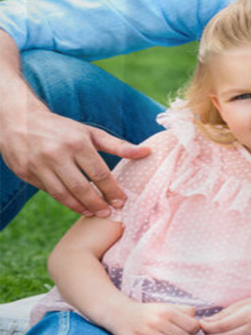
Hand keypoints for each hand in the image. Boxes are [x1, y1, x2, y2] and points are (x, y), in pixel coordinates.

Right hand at [0, 103, 149, 216]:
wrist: (20, 121)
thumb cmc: (64, 129)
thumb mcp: (90, 133)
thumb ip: (118, 145)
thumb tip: (147, 152)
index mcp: (77, 142)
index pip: (99, 172)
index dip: (112, 189)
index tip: (122, 201)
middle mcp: (57, 154)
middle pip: (81, 187)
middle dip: (98, 203)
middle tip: (109, 213)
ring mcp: (39, 165)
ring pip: (63, 194)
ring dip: (80, 207)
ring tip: (94, 213)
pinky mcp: (25, 173)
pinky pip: (49, 192)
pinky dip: (64, 201)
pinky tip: (76, 206)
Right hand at [106, 302, 199, 334]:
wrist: (121, 313)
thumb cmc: (147, 311)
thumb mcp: (165, 306)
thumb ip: (183, 309)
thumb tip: (196, 315)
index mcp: (167, 310)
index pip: (192, 325)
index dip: (194, 329)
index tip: (189, 329)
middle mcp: (158, 321)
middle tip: (176, 334)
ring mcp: (147, 332)